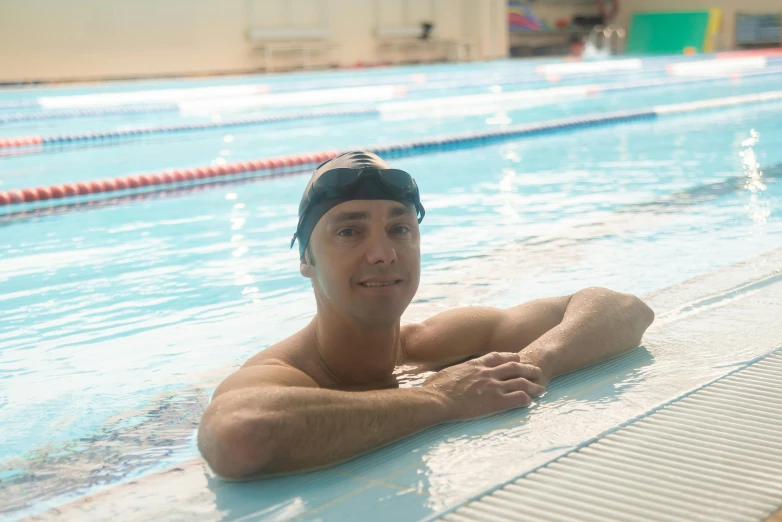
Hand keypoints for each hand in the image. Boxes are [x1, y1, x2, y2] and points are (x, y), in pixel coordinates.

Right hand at [422, 352, 544, 420]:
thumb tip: (447, 375)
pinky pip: (517, 398)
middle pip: (514, 366)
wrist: (437, 399)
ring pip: (521, 382)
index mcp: (475, 365)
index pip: (497, 357)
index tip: (517, 357)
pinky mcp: (495, 402)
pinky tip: (530, 402)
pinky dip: (526, 399)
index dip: (510, 356)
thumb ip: (454, 372)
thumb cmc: (435, 388)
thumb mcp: (446, 373)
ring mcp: (493, 386)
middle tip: (537, 371)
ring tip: (542, 389)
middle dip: (528, 368)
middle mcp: (487, 373)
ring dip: (533, 385)